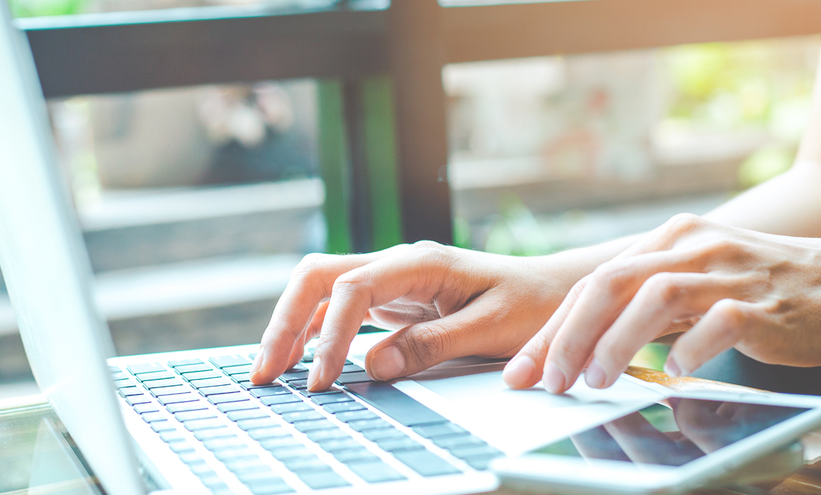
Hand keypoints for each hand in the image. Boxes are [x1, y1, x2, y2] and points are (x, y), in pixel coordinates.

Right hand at [251, 242, 575, 389]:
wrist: (555, 292)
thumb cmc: (531, 306)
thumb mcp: (490, 329)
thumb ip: (432, 344)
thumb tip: (373, 365)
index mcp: (421, 262)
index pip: (353, 288)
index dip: (330, 334)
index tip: (323, 380)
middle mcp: (398, 264)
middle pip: (319, 276)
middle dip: (285, 320)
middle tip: (265, 371)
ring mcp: (393, 279)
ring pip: (323, 290)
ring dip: (293, 326)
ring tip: (271, 371)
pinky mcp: (395, 298)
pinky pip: (341, 307)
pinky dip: (316, 331)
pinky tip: (304, 359)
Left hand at [503, 213, 820, 393]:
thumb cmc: (755, 285)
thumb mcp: (691, 279)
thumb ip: (643, 300)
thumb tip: (581, 340)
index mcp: (666, 240)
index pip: (593, 282)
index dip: (554, 327)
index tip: (526, 367)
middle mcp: (690, 247)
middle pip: (610, 283)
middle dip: (569, 335)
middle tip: (549, 380)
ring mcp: (727, 272)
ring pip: (655, 295)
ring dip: (616, 342)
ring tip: (595, 381)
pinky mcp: (763, 303)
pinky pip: (719, 322)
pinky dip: (691, 348)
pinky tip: (676, 371)